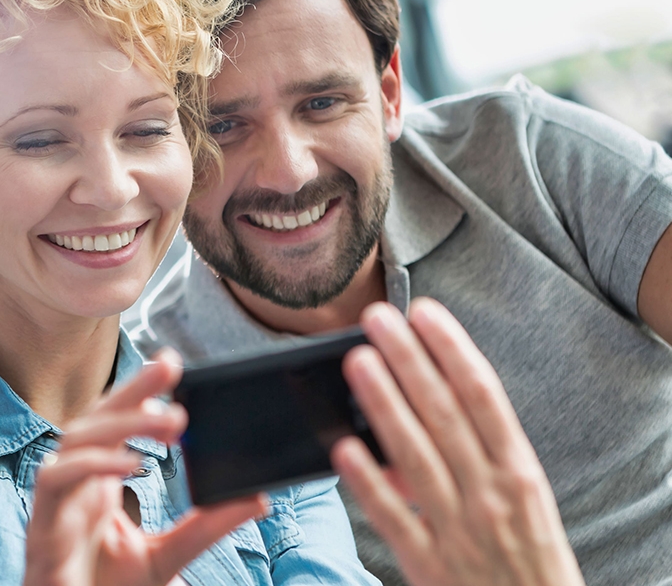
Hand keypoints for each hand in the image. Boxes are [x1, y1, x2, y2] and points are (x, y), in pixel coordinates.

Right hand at [23, 349, 263, 585]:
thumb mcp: (168, 558)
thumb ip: (204, 528)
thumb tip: (254, 499)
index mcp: (96, 486)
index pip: (114, 424)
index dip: (137, 392)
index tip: (172, 365)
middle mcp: (72, 486)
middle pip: (93, 419)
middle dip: (130, 389)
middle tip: (171, 366)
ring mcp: (53, 504)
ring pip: (72, 439)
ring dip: (120, 423)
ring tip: (170, 419)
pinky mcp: (42, 527)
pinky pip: (56, 480)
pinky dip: (91, 464)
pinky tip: (128, 462)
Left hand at [332, 298, 584, 585]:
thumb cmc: (530, 563)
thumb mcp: (524, 505)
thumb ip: (483, 460)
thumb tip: (428, 411)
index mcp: (520, 474)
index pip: (483, 396)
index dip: (452, 349)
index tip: (425, 312)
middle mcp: (491, 496)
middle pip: (444, 414)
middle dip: (408, 360)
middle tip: (376, 319)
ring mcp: (459, 531)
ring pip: (415, 456)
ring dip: (384, 404)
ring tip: (356, 361)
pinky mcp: (430, 568)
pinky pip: (394, 519)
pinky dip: (369, 483)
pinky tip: (343, 449)